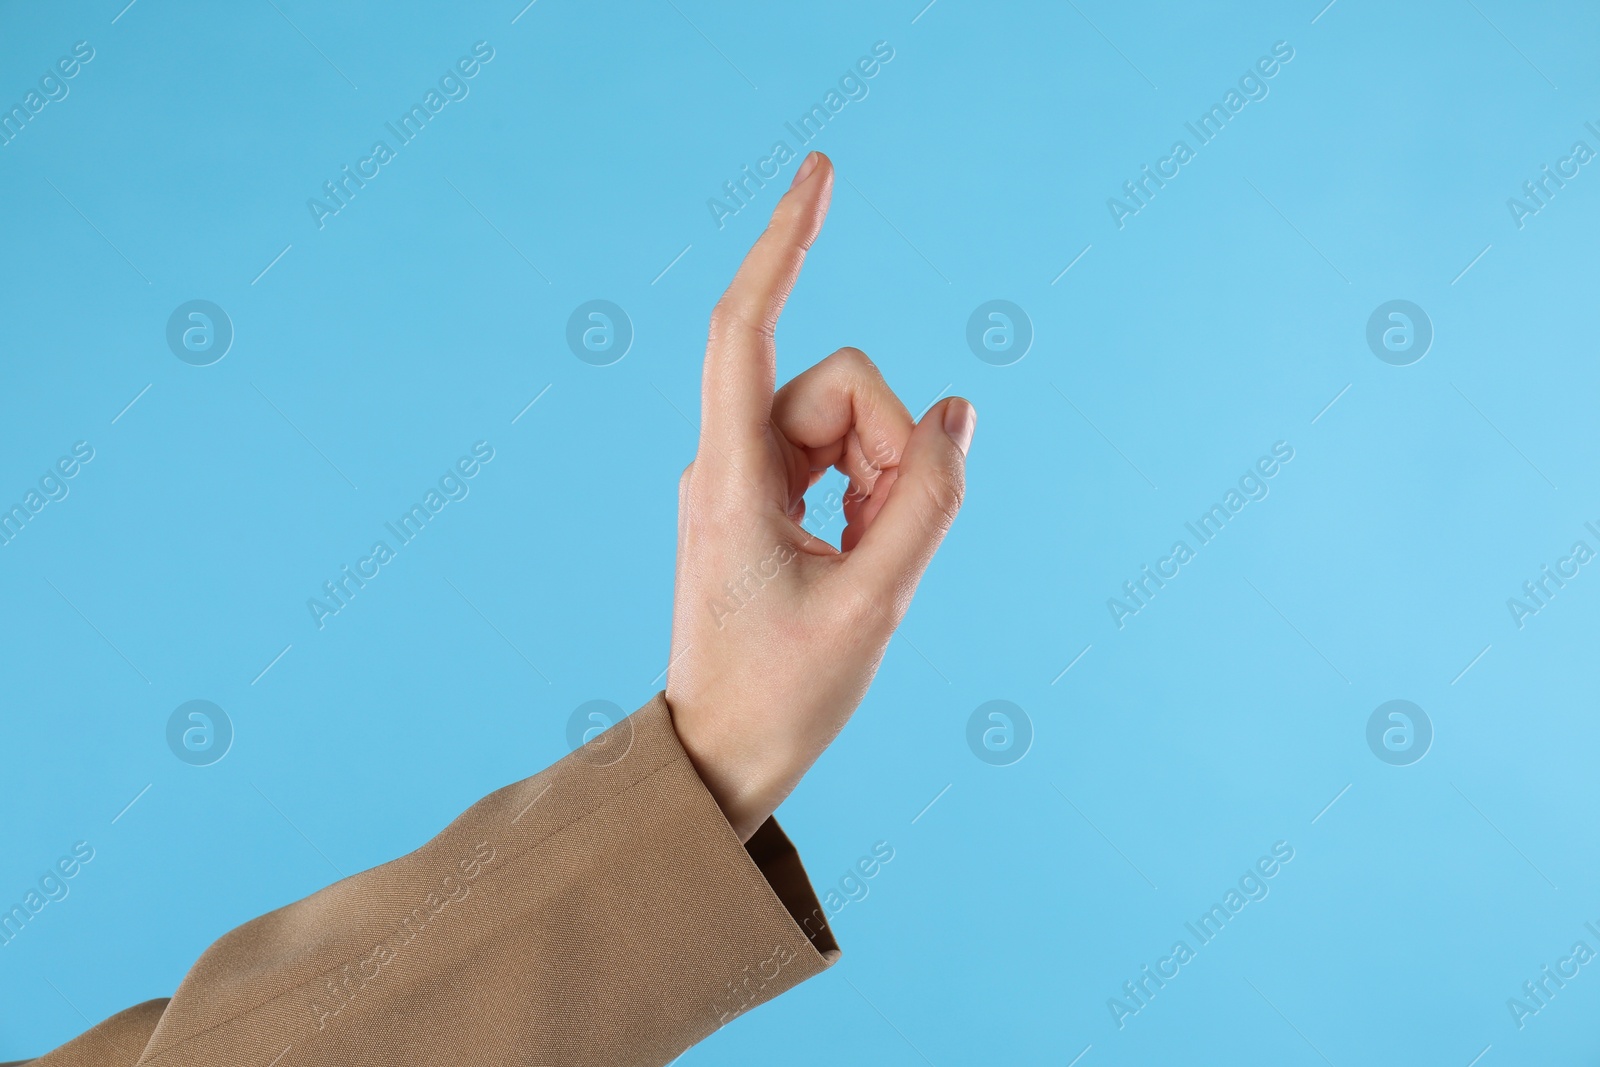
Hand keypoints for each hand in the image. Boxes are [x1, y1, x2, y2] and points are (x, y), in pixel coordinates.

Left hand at [666, 152, 975, 841]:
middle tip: (888, 538)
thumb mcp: (876, 603)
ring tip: (871, 559)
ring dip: (884, 477)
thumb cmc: (782, 695)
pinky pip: (835, 456)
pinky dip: (870, 492)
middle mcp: (727, 461)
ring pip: (843, 422)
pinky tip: (862, 552)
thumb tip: (957, 411)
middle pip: (834, 387)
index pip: (746, 327)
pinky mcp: (763, 500)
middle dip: (888, 446)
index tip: (820, 173)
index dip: (784, 243)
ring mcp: (744, 480)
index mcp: (729, 477)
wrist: (719, 757)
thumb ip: (928, 500)